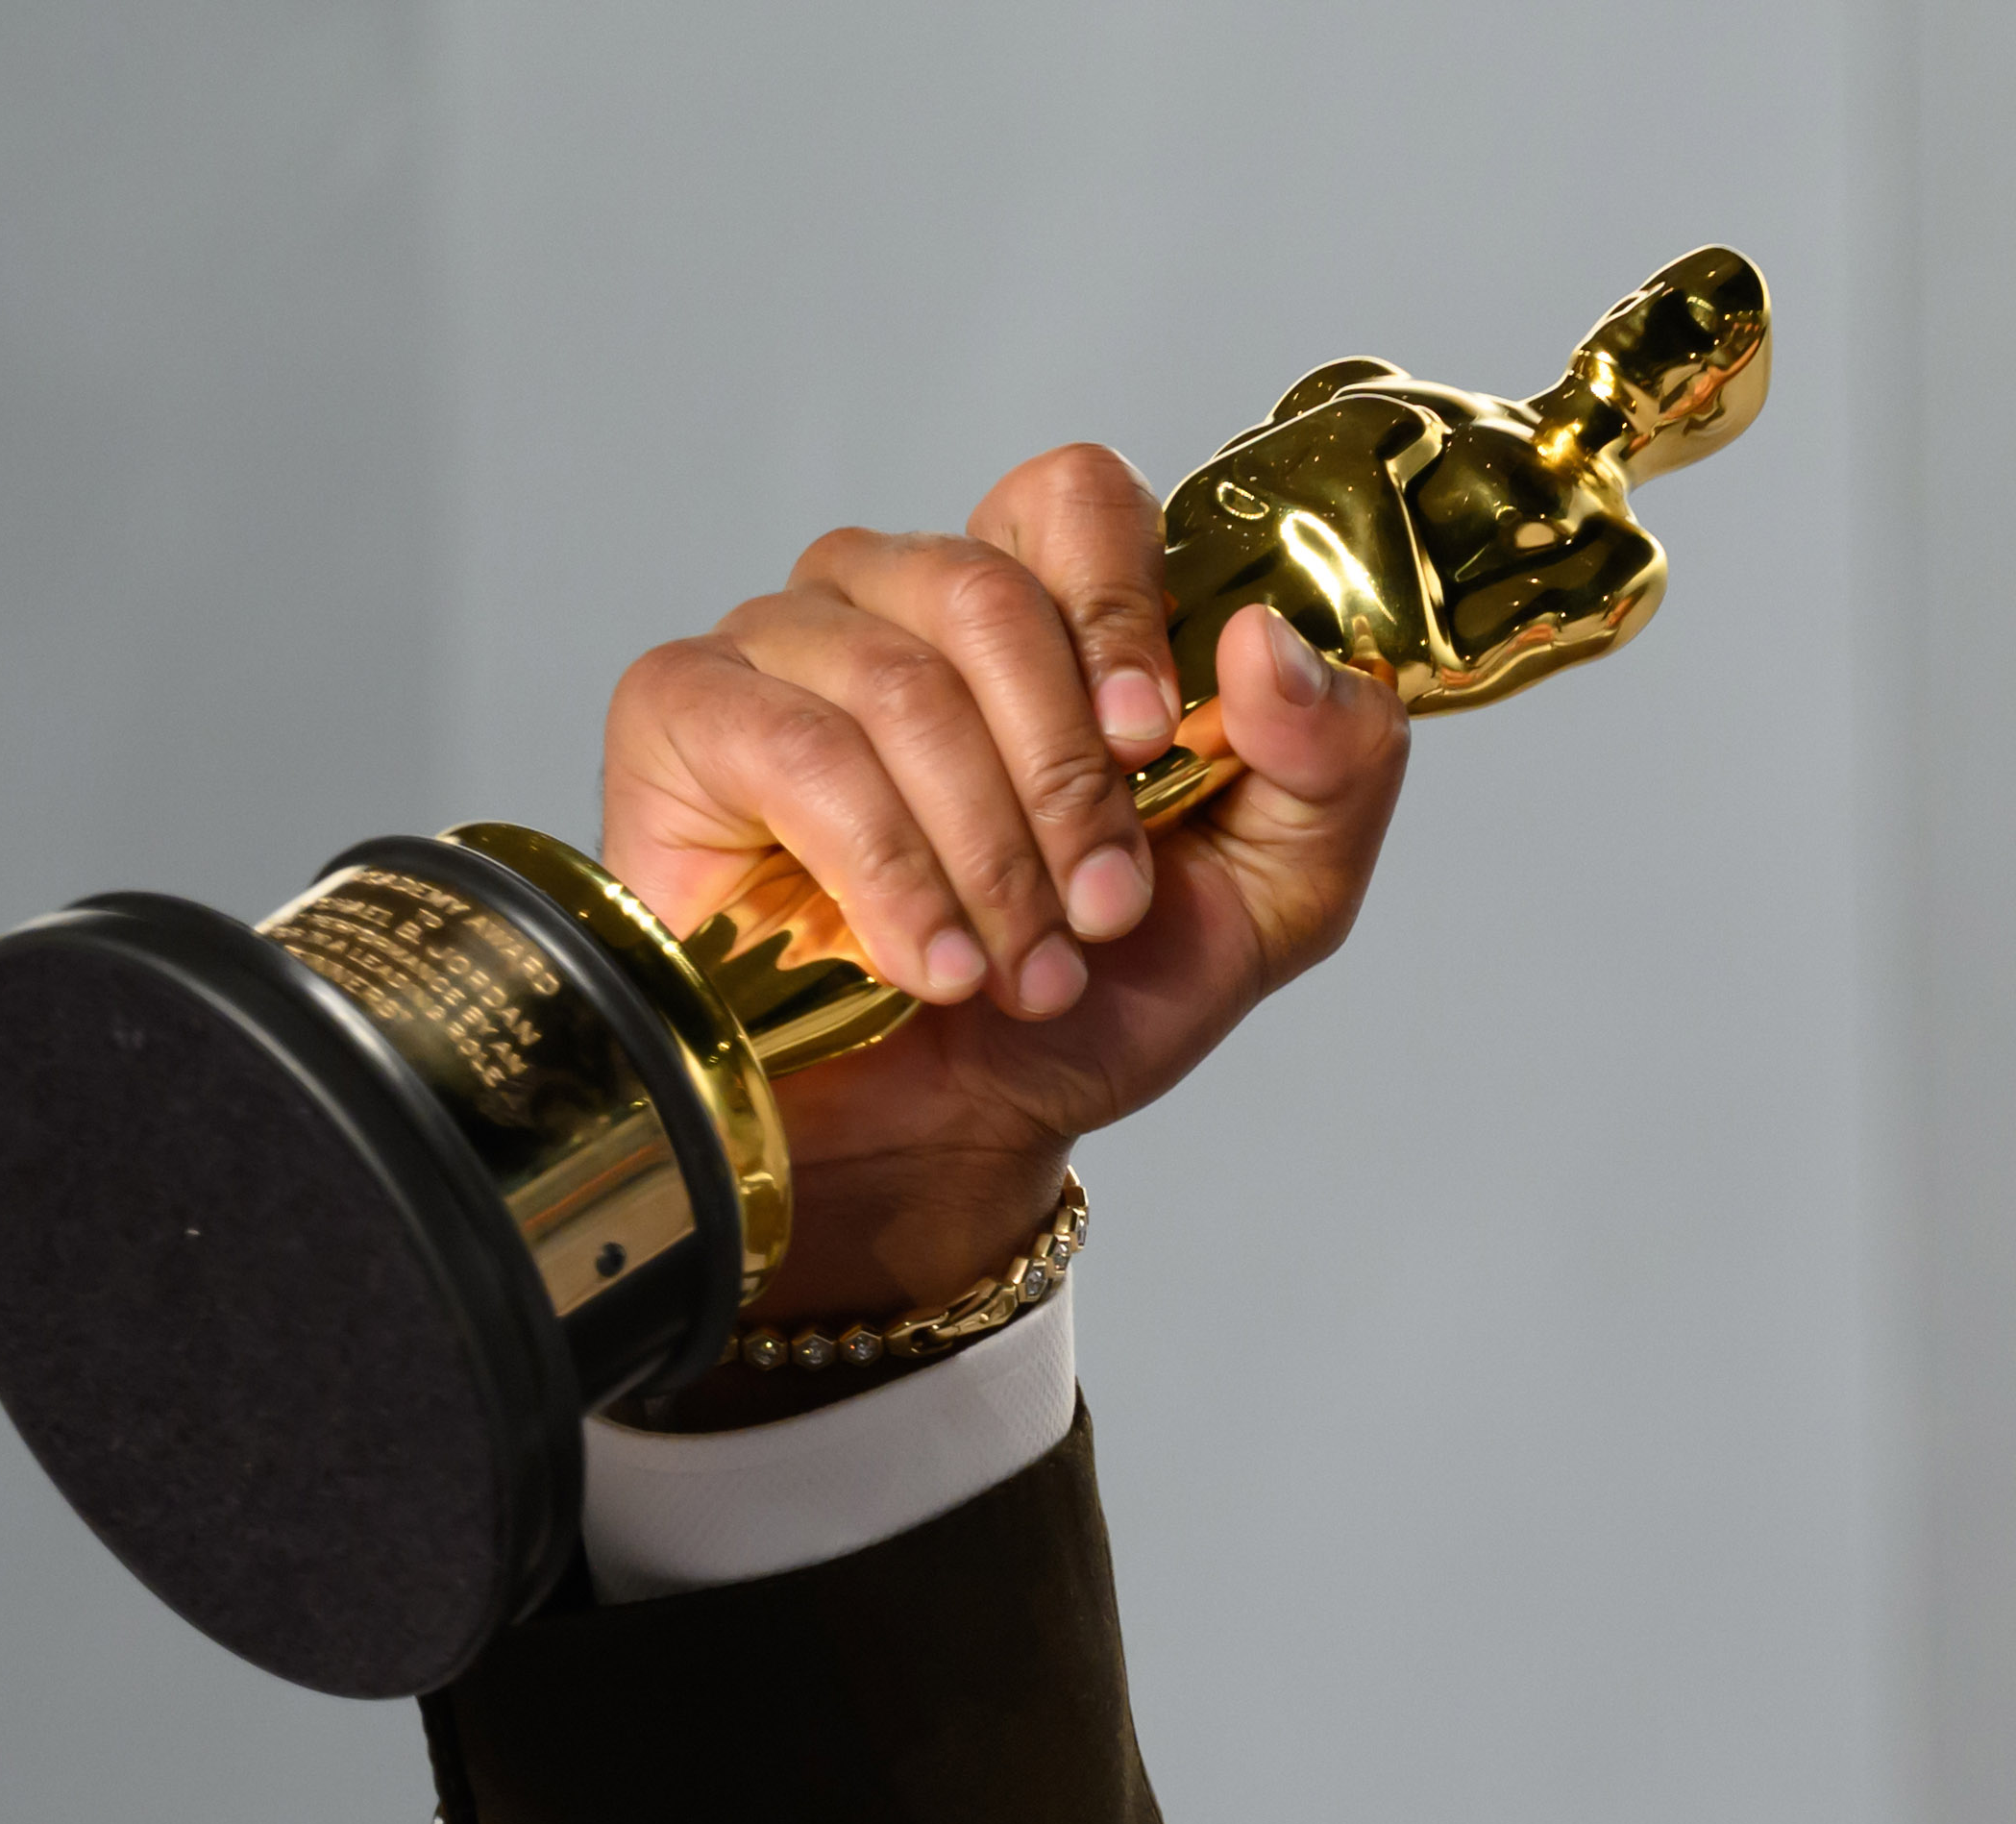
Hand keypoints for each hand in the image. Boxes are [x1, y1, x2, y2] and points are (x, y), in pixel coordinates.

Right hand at [600, 445, 1411, 1320]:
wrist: (956, 1133)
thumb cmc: (1092, 999)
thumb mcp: (1273, 897)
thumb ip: (1330, 765)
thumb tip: (1271, 642)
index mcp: (1043, 609)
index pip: (1075, 498)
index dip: (1120, 607)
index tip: (1147, 744)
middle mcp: (903, 596)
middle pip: (989, 595)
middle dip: (1066, 787)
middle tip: (1098, 917)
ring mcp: (783, 642)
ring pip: (900, 683)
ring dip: (987, 856)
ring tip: (1023, 975)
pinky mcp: (685, 713)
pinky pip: (797, 749)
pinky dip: (887, 874)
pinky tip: (928, 968)